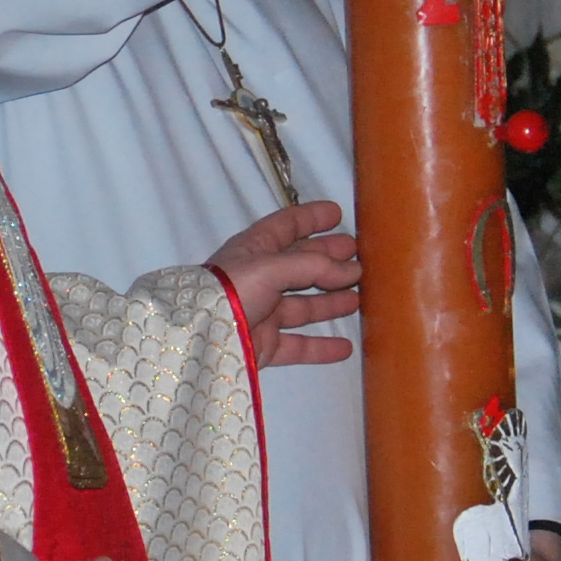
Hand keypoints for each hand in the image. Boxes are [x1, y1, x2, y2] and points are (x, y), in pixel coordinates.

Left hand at [208, 200, 363, 366]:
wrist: (201, 337)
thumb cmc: (231, 290)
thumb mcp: (271, 266)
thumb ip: (312, 266)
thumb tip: (351, 271)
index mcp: (254, 250)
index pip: (286, 226)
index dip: (310, 217)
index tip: (336, 212)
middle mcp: (258, 279)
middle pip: (299, 265)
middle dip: (327, 259)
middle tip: (357, 257)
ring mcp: (261, 313)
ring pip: (302, 306)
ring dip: (330, 301)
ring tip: (358, 297)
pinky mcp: (264, 345)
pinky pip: (298, 345)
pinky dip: (321, 347)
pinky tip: (345, 347)